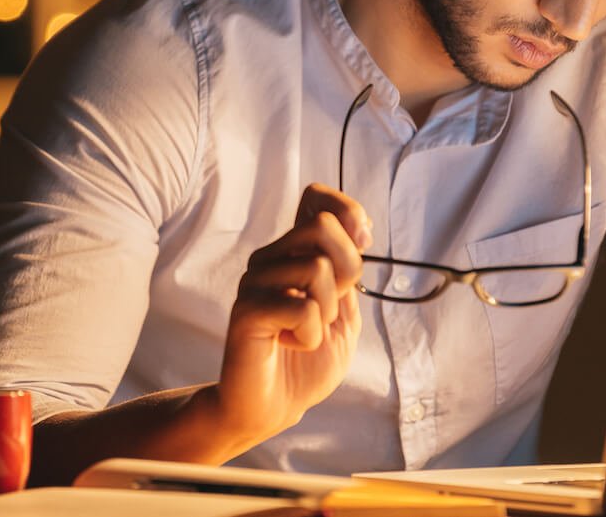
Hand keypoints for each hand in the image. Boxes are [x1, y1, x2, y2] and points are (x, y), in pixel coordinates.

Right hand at [213, 183, 371, 443]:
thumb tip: (358, 226)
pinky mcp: (246, 310)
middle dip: (347, 272)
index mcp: (293, 253)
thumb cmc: (307, 363)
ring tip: (304, 333)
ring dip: (326, 313)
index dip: (346, 211)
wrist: (274, 408)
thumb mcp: (344, 313)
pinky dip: (310, 336)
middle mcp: (270, 258)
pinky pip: (303, 308)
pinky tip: (289, 345)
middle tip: (328, 309)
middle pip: (323, 226)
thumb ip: (349, 272)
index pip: (316, 198)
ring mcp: (255, 281)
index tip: (359, 243)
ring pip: (317, 268)